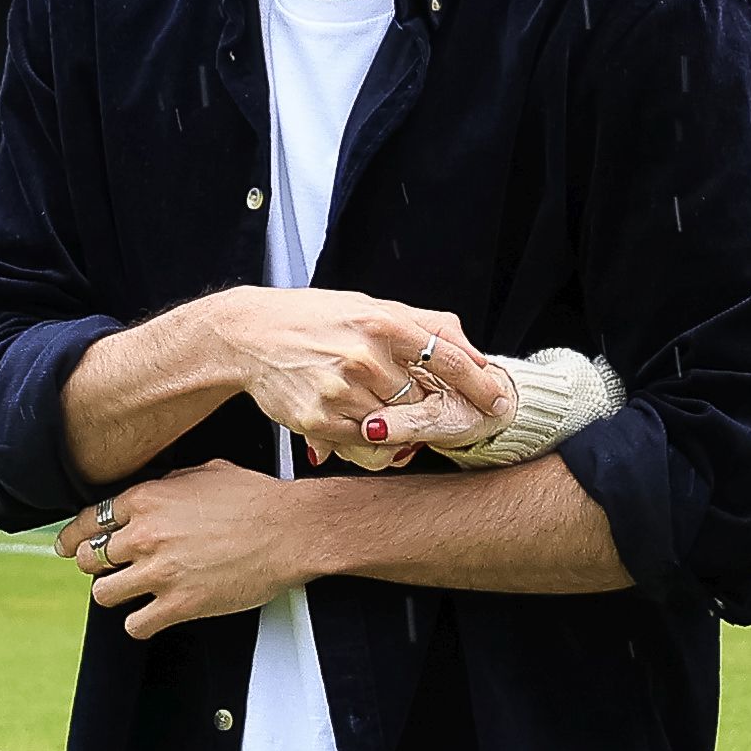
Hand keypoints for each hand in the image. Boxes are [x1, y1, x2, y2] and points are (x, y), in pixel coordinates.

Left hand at [62, 462, 321, 633]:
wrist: (290, 531)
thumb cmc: (257, 500)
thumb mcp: (205, 473)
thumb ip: (168, 485)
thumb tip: (155, 493)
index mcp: (147, 500)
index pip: (89, 519)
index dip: (75, 536)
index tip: (69, 546)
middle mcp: (145, 535)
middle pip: (90, 558)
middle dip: (97, 564)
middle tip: (110, 569)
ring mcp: (159, 572)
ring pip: (103, 593)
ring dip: (116, 593)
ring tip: (133, 592)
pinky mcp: (178, 605)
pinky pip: (135, 626)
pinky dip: (141, 624)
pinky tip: (153, 617)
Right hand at [222, 284, 505, 452]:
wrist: (250, 335)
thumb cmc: (315, 318)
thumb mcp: (370, 306)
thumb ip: (425, 325)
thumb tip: (474, 351)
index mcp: (382, 323)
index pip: (449, 360)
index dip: (480, 386)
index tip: (500, 402)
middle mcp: (363, 356)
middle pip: (424, 401)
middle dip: (433, 409)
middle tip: (434, 410)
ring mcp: (340, 391)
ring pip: (396, 427)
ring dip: (401, 427)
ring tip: (382, 409)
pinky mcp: (318, 420)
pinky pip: (363, 444)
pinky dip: (370, 439)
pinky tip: (359, 420)